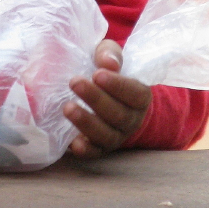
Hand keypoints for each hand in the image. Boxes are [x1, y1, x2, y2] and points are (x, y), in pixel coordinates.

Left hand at [63, 40, 151, 158]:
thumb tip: (109, 62)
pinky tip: (72, 142)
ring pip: (106, 136)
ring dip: (87, 123)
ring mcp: (116, 136)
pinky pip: (94, 152)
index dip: (117, 85)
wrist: (107, 96)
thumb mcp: (110, 57)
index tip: (97, 74)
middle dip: (96, 99)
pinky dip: (85, 149)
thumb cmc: (108, 72)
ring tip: (68, 108)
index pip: (134, 93)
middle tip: (75, 83)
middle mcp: (131, 120)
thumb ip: (109, 54)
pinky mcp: (99, 147)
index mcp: (140, 97)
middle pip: (118, 114)